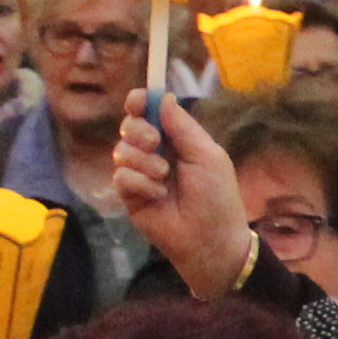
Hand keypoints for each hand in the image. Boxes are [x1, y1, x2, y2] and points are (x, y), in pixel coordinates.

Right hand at [116, 93, 253, 294]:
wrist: (209, 241)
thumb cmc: (217, 198)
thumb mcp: (207, 156)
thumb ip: (183, 127)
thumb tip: (164, 97)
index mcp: (176, 140)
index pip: (150, 112)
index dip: (140, 102)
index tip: (138, 101)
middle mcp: (155, 154)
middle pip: (129, 126)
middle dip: (139, 130)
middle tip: (155, 143)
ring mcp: (140, 175)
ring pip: (121, 150)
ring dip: (143, 161)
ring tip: (164, 178)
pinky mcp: (130, 197)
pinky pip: (121, 177)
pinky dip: (140, 183)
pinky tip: (158, 196)